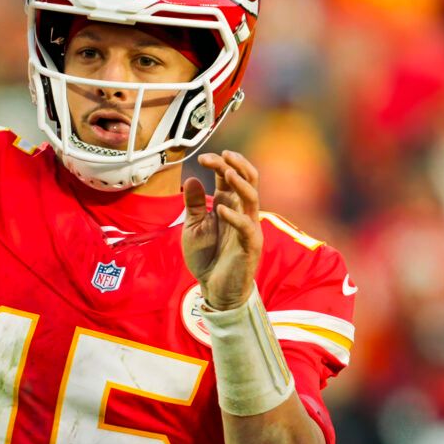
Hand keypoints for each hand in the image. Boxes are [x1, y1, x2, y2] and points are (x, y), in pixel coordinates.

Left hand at [182, 151, 263, 311]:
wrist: (214, 289)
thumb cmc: (206, 257)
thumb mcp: (193, 227)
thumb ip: (194, 204)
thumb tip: (191, 179)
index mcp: (229, 205)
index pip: (230, 177)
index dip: (220, 164)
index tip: (202, 157)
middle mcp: (242, 212)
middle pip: (247, 180)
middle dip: (236, 165)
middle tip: (222, 154)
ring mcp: (249, 228)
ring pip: (253, 198)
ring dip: (241, 184)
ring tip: (227, 172)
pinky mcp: (250, 246)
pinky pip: (246, 227)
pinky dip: (234, 216)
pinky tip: (221, 209)